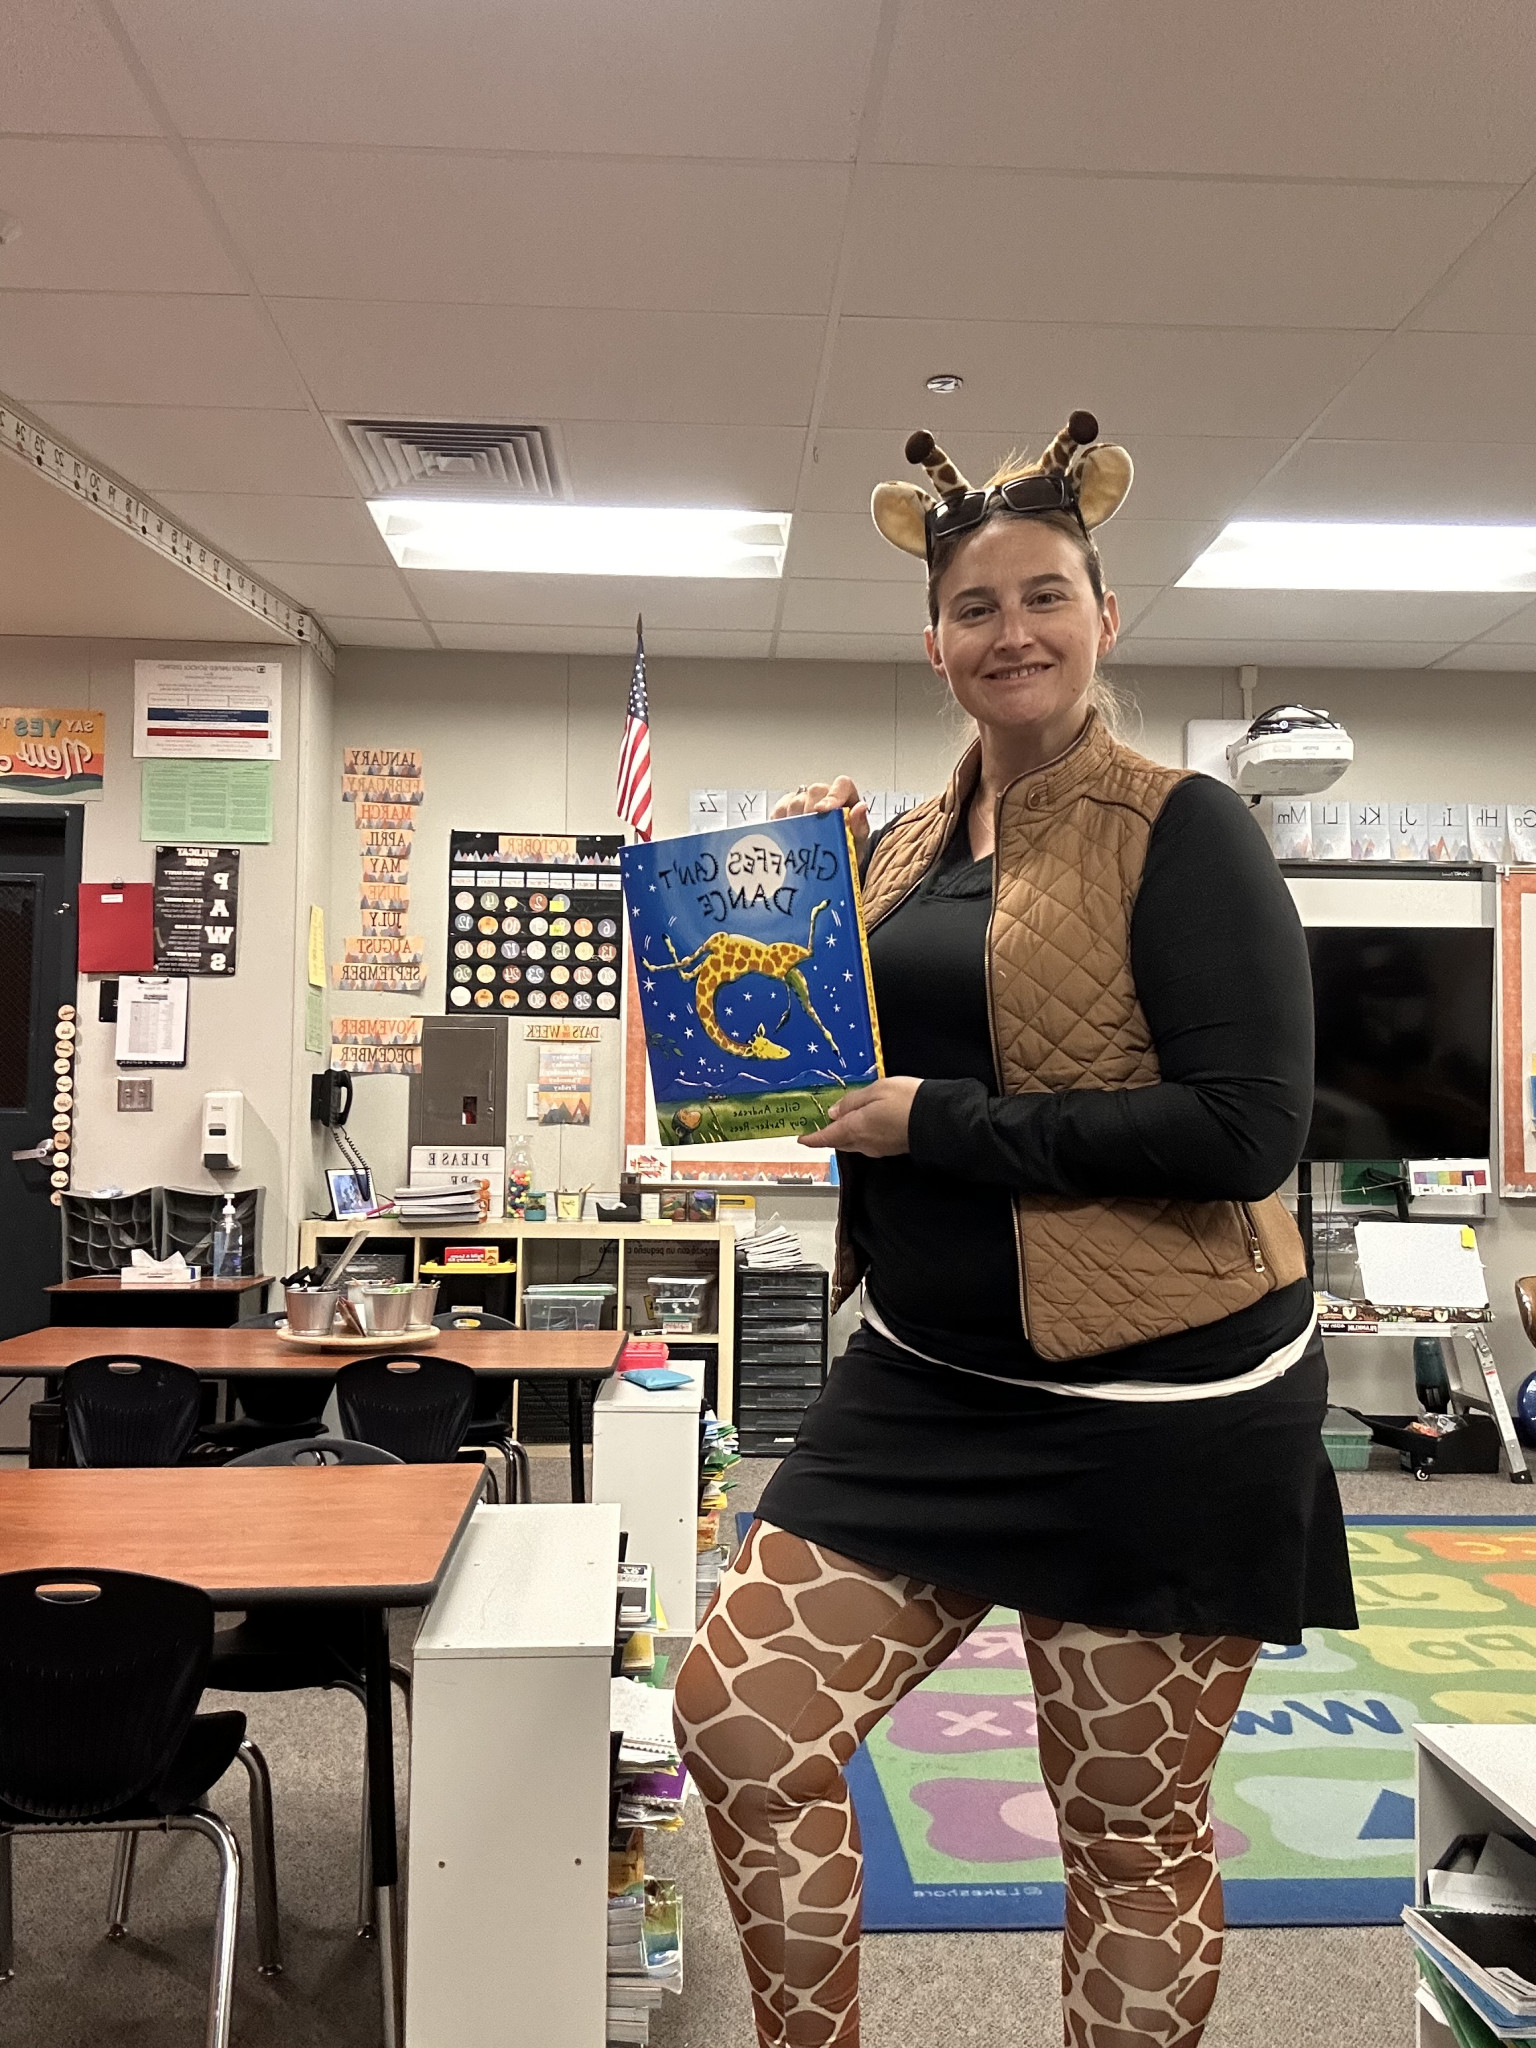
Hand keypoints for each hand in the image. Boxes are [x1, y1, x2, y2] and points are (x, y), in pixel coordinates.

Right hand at [772, 775, 869, 860]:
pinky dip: (782, 822)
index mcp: (846, 798)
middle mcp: (825, 795)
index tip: (823, 810)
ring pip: (795, 801)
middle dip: (811, 811)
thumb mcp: (857, 844)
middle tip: (811, 831)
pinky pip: (780, 810)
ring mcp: (804, 801)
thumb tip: (859, 808)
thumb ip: (860, 826)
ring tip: (802, 839)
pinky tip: (789, 835)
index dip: (833, 795)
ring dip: (797, 820)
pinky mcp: (786, 809)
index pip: (842, 785)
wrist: (830, 864)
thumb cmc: (845, 850)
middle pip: (815, 791)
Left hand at [799, 1077, 921, 1156]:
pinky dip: (861, 1134)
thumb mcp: (875, 1090)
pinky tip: (865, 1123)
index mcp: (855, 1127)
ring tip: (841, 1121)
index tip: (802, 1138)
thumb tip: (835, 1111)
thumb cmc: (907, 1101)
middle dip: (828, 1135)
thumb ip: (852, 1101)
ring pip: (854, 1143)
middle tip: (818, 1127)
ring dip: (844, 1134)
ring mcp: (879, 1147)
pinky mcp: (892, 1147)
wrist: (939, 1119)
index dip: (812, 1138)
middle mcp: (864, 1142)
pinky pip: (869, 1142)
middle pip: (839, 1142)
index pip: (826, 1137)